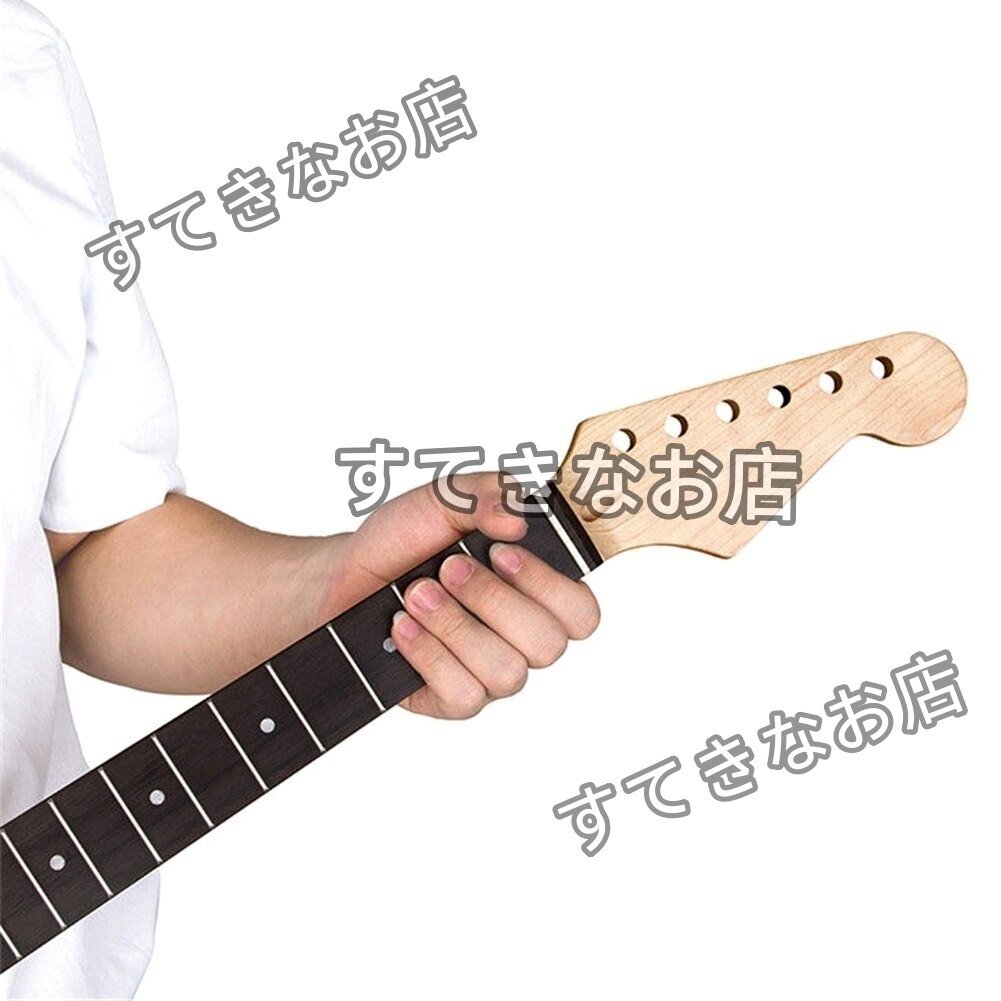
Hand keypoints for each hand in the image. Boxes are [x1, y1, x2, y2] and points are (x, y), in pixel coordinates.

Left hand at [322, 473, 599, 718]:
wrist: (343, 576)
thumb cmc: (403, 540)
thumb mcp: (444, 498)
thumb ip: (487, 492)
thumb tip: (518, 519)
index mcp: (535, 591)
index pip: (582, 613)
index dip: (549, 586)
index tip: (501, 552)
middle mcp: (520, 637)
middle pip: (549, 645)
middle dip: (492, 600)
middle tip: (448, 569)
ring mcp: (490, 672)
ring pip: (508, 674)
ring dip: (455, 626)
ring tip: (416, 594)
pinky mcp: (453, 699)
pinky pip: (464, 695)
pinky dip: (430, 656)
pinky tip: (404, 628)